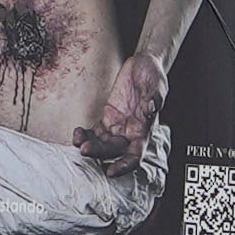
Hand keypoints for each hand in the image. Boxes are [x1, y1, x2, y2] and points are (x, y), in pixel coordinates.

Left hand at [82, 51, 163, 171]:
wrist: (144, 63)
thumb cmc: (153, 75)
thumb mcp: (157, 84)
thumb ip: (154, 98)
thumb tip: (151, 108)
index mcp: (144, 130)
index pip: (134, 155)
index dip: (123, 166)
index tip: (110, 171)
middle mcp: (130, 132)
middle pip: (113, 151)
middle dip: (99, 153)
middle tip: (85, 149)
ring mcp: (118, 125)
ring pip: (101, 144)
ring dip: (89, 146)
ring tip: (77, 140)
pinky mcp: (108, 117)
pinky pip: (94, 132)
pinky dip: (85, 135)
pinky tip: (77, 133)